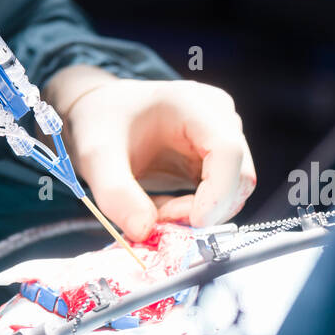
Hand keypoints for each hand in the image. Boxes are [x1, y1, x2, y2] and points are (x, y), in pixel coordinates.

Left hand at [51, 68, 256, 239]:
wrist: (99, 113)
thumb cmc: (100, 124)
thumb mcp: (96, 156)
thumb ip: (115, 193)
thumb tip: (145, 231)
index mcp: (192, 103)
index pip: (228, 150)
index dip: (218, 192)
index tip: (193, 222)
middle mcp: (218, 116)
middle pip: (238, 175)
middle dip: (204, 209)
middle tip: (159, 219)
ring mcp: (223, 136)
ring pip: (234, 191)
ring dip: (198, 212)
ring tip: (154, 209)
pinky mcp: (218, 158)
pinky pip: (221, 196)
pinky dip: (195, 210)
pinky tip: (162, 205)